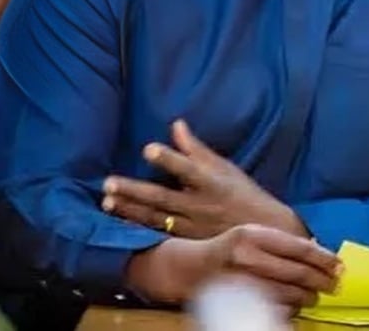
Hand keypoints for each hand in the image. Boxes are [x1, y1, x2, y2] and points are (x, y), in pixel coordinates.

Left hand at [102, 119, 305, 238]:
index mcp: (211, 182)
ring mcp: (192, 227)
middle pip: (162, 197)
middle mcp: (200, 205)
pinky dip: (138, 230)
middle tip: (109, 183)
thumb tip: (176, 124)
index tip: (148, 148)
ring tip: (107, 202)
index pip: (187, 168)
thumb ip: (196, 148)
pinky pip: (159, 236)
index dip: (168, 158)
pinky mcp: (187, 243)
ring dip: (129, 210)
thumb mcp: (224, 167)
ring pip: (155, 218)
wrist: (261, 231)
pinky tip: (119, 224)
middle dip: (134, 191)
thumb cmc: (242, 193)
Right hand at [126, 223, 341, 309]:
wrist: (188, 268)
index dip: (323, 258)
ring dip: (306, 298)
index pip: (298, 247)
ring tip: (313, 297)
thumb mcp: (252, 236)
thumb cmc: (227, 249)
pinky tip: (293, 307)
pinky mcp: (234, 301)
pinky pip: (270, 309)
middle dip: (320, 281)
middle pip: (296, 273)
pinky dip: (287, 310)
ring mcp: (239, 280)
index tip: (338, 265)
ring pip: (286, 294)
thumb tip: (318, 251)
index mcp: (253, 234)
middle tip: (332, 285)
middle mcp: (246, 254)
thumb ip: (280, 243)